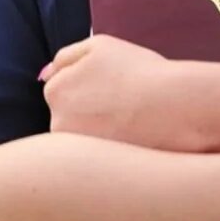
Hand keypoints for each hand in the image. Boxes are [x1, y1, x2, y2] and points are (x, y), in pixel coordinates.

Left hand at [42, 34, 194, 150]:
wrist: (177, 106)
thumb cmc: (139, 71)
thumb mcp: (99, 46)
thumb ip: (66, 57)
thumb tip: (43, 75)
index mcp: (55, 92)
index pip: (61, 93)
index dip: (89, 90)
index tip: (113, 90)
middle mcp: (57, 126)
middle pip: (68, 121)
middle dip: (89, 116)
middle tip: (123, 108)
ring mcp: (77, 153)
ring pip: (83, 144)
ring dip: (100, 136)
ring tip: (131, 126)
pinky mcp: (97, 174)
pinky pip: (97, 165)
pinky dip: (111, 157)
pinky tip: (133, 144)